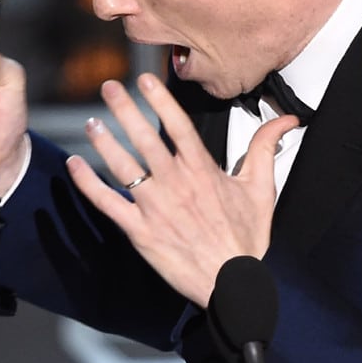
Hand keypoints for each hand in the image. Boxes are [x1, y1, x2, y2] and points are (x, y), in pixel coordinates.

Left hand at [66, 73, 297, 306]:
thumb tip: (286, 120)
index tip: (144, 79)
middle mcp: (176, 184)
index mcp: (202, 171)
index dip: (160, 99)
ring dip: (104, 142)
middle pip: (145, 139)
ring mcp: (155, 207)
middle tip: (108, 88)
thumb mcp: (261, 188)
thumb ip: (265, 148)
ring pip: (123, 167)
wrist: (234, 283)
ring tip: (90, 121)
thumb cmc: (246, 238)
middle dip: (125, 110)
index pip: (178, 125)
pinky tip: (75, 165)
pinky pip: (108, 203)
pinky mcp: (140, 232)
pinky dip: (88, 184)